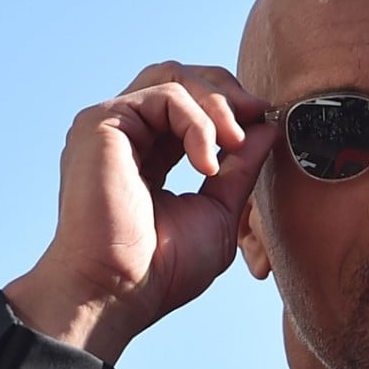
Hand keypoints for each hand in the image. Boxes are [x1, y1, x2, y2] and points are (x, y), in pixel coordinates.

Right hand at [4, 62, 277, 362]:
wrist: (120, 293)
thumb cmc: (163, 268)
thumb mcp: (220, 211)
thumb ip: (241, 169)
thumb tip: (266, 128)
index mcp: (153, 152)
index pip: (194, 103)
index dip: (233, 105)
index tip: (265, 122)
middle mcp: (130, 133)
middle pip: (182, 75)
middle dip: (227, 91)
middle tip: (256, 115)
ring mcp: (113, 125)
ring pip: (174, 77)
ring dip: (217, 105)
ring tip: (234, 143)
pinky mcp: (102, 123)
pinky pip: (164, 96)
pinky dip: (197, 123)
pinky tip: (206, 165)